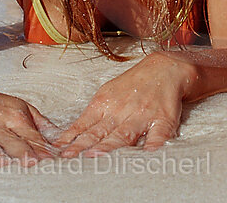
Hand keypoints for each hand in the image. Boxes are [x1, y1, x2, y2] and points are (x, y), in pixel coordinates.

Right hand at [0, 86, 63, 163]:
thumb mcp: (19, 106)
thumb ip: (38, 122)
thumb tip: (56, 134)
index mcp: (12, 116)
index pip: (29, 134)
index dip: (40, 146)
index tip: (50, 158)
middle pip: (9, 139)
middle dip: (20, 150)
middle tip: (31, 161)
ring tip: (1, 162)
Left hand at [56, 52, 192, 156]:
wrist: (164, 68)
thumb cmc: (132, 84)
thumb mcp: (108, 93)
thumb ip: (92, 115)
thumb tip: (71, 136)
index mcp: (105, 103)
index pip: (85, 125)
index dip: (72, 139)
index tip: (61, 152)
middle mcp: (121, 110)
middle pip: (100, 132)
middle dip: (84, 146)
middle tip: (71, 158)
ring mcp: (142, 116)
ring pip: (123, 135)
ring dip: (108, 147)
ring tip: (95, 157)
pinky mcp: (163, 121)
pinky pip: (157, 136)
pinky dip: (151, 147)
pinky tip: (144, 157)